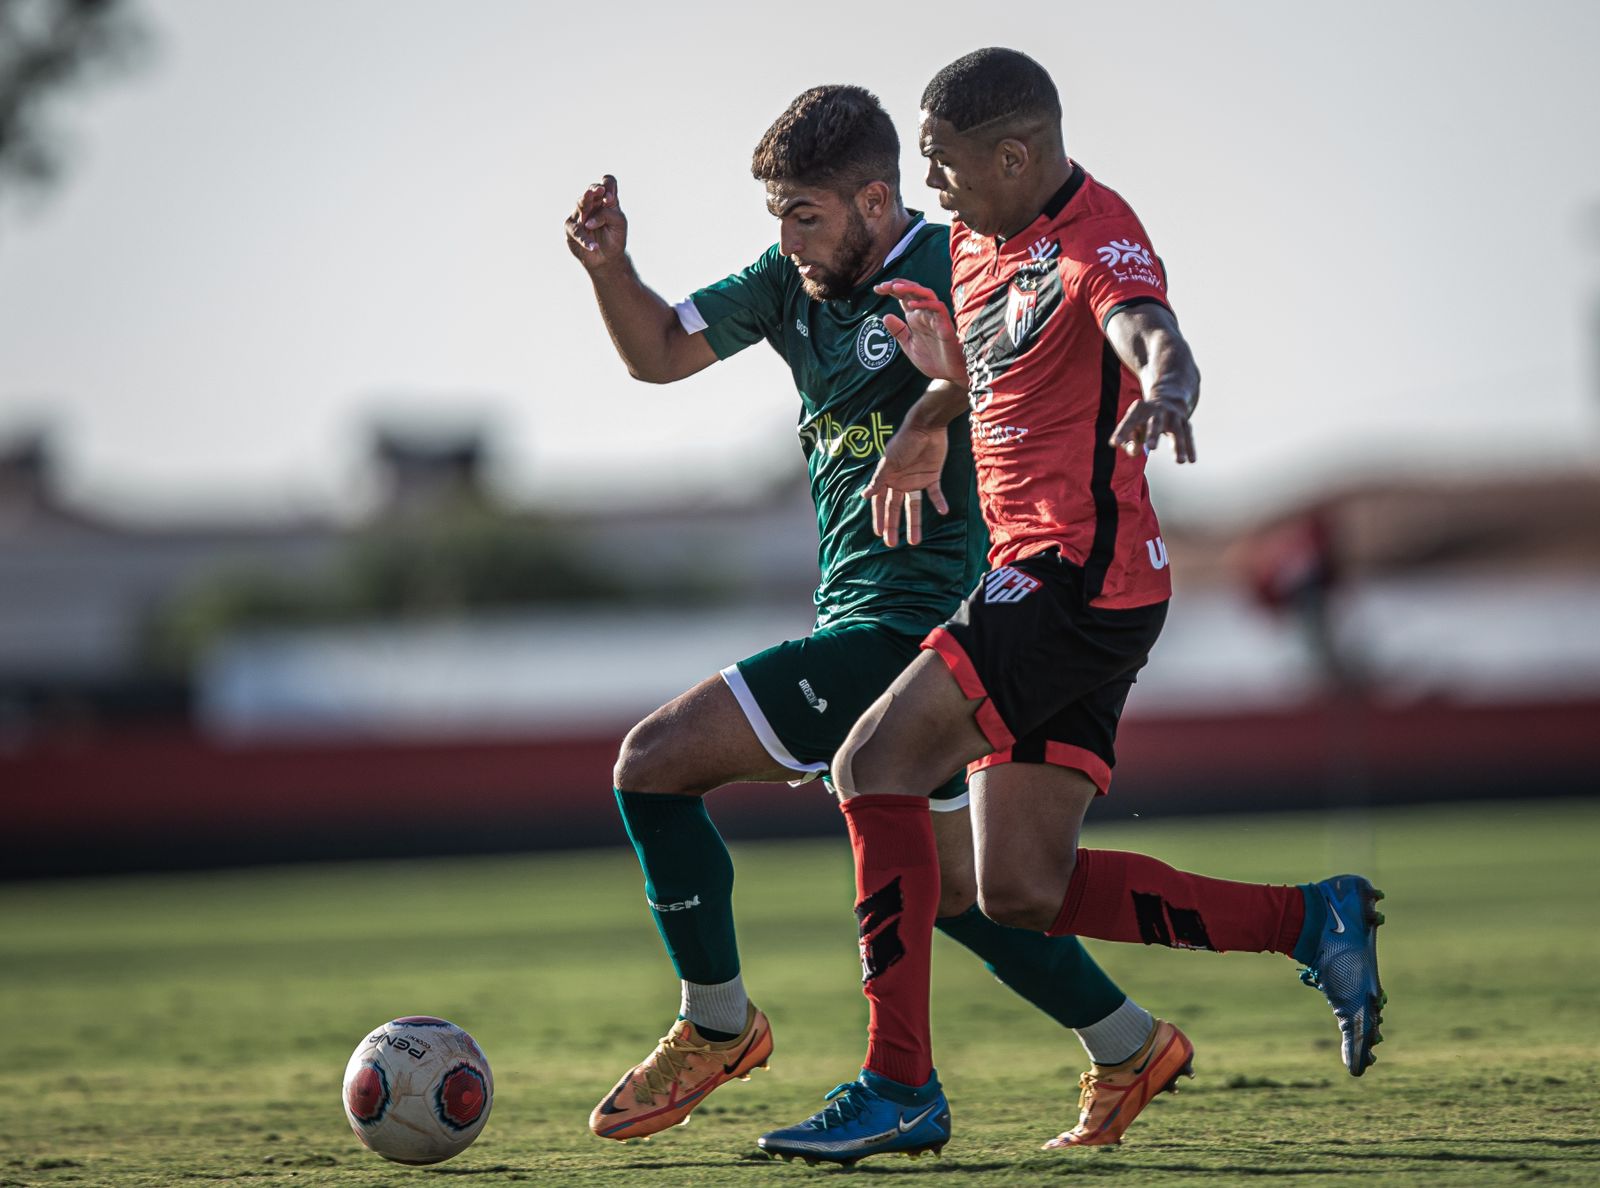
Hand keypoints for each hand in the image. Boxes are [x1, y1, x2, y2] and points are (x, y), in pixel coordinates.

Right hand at [565, 174, 627, 270]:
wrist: (608, 258)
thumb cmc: (614, 237)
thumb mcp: (619, 224)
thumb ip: (610, 214)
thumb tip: (589, 221)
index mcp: (606, 199)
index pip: (607, 182)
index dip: (608, 186)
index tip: (609, 199)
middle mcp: (592, 203)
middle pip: (591, 191)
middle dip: (594, 191)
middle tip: (599, 191)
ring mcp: (580, 214)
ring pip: (580, 205)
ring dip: (586, 207)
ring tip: (590, 218)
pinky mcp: (571, 228)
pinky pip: (577, 231)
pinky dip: (586, 239)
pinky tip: (594, 246)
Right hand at [862, 424, 949, 546]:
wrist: (927, 426)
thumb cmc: (903, 442)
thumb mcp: (889, 462)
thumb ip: (879, 480)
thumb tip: (863, 496)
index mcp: (888, 479)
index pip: (881, 502)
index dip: (879, 518)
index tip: (879, 534)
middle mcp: (901, 482)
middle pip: (896, 508)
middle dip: (893, 526)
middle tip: (892, 544)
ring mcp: (916, 481)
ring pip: (914, 506)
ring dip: (915, 523)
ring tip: (915, 541)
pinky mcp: (932, 476)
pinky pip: (935, 494)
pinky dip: (939, 502)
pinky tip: (943, 511)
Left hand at [872, 279, 966, 384]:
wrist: (950, 374)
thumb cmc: (933, 360)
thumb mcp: (909, 346)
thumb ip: (898, 332)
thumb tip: (885, 316)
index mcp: (916, 318)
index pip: (904, 297)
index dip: (891, 289)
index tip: (876, 289)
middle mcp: (925, 314)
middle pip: (913, 291)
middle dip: (898, 285)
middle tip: (882, 286)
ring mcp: (936, 318)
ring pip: (926, 294)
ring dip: (911, 289)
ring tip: (896, 288)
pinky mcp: (945, 325)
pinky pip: (938, 308)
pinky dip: (926, 304)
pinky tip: (912, 307)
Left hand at [1110, 395, 1196, 462]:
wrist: (1169, 399)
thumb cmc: (1144, 420)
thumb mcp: (1133, 426)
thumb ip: (1129, 441)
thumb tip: (1133, 452)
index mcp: (1139, 409)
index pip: (1129, 421)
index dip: (1122, 432)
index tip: (1115, 443)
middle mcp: (1157, 410)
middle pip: (1155, 422)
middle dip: (1153, 434)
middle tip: (1150, 447)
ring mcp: (1173, 415)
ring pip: (1177, 430)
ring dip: (1178, 445)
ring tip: (1179, 462)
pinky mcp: (1185, 422)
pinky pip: (1188, 435)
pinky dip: (1190, 447)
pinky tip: (1191, 461)